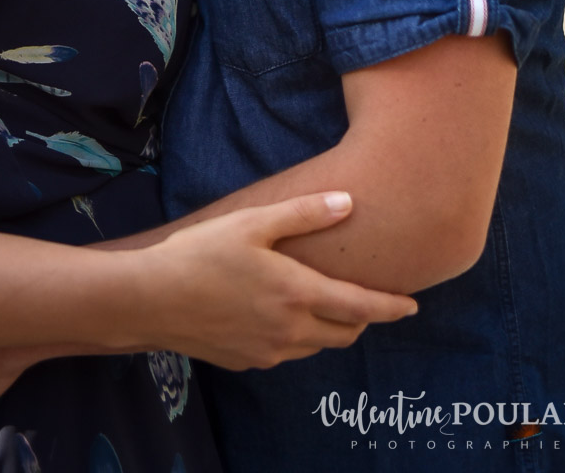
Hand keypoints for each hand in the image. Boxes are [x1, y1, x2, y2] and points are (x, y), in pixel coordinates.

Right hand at [144, 192, 416, 369]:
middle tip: (367, 300)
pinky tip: (278, 315)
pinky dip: (296, 336)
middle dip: (362, 319)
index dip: (391, 307)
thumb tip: (348, 202)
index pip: (361, 307)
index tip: (412, 306)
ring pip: (316, 345)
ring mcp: (269, 352)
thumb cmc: (200, 253)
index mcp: (297, 294)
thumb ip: (303, 213)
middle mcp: (290, 331)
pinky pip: (286, 352)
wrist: (151, 299)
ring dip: (329, 328)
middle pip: (345, 333)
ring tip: (324, 304)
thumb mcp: (252, 222)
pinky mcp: (247, 361)